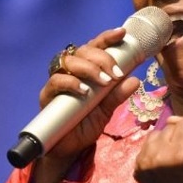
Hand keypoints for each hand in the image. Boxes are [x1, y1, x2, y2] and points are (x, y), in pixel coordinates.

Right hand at [30, 27, 139, 182]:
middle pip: (83, 51)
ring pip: (70, 61)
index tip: (122, 33)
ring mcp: (58, 82)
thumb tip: (135, 80)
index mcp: (87, 70)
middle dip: (102, 58)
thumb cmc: (86, 125)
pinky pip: (56, 81)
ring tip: (104, 82)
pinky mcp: (47, 95)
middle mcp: (71, 72)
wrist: (69, 149)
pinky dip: (72, 82)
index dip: (107, 37)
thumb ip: (118, 95)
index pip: (95, 47)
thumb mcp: (107, 110)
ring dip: (90, 69)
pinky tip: (84, 91)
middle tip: (115, 74)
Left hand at [134, 114, 182, 182]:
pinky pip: (145, 147)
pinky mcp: (137, 168)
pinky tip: (162, 164)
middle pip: (169, 127)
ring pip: (156, 134)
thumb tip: (173, 118)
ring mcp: (146, 162)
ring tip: (171, 157)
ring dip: (164, 141)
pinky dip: (154, 151)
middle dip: (178, 136)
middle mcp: (161, 155)